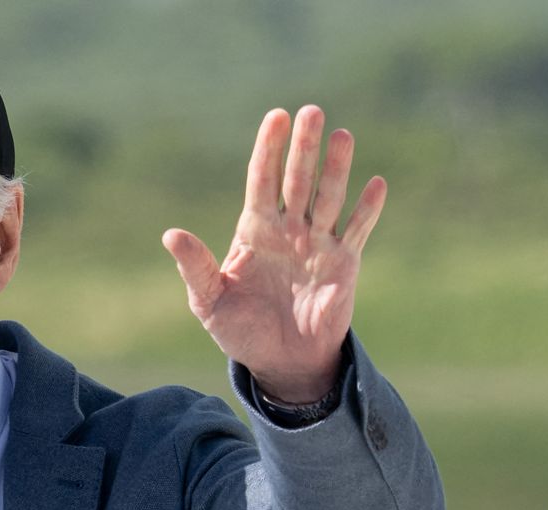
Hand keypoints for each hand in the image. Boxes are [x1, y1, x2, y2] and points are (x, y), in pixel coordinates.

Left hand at [162, 105, 385, 401]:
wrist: (279, 361)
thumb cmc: (240, 330)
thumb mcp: (209, 300)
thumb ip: (195, 267)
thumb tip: (171, 235)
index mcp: (254, 231)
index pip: (262, 181)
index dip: (268, 150)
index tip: (276, 117)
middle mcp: (288, 230)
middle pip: (297, 180)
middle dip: (304, 147)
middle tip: (311, 111)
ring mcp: (317, 244)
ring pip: (328, 197)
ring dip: (336, 168)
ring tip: (342, 135)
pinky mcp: (343, 264)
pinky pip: (356, 230)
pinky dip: (367, 209)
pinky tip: (376, 183)